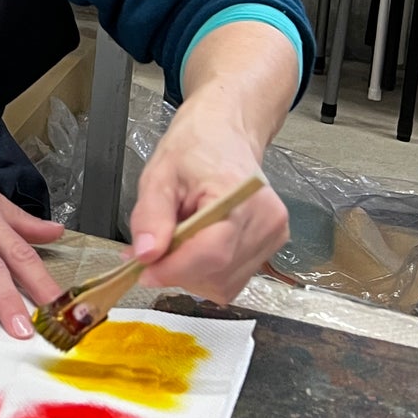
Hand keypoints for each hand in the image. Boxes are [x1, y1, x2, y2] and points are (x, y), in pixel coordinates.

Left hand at [130, 100, 288, 302]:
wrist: (224, 134)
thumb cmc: (194, 148)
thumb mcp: (159, 175)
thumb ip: (151, 217)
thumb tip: (146, 255)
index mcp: (239, 195)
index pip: (212, 253)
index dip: (174, 270)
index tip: (143, 271)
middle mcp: (266, 220)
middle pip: (218, 272)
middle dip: (177, 271)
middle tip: (151, 254)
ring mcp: (274, 235)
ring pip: (225, 283)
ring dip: (191, 274)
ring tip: (175, 242)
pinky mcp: (272, 245)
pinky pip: (233, 278)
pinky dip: (207, 272)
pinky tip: (195, 246)